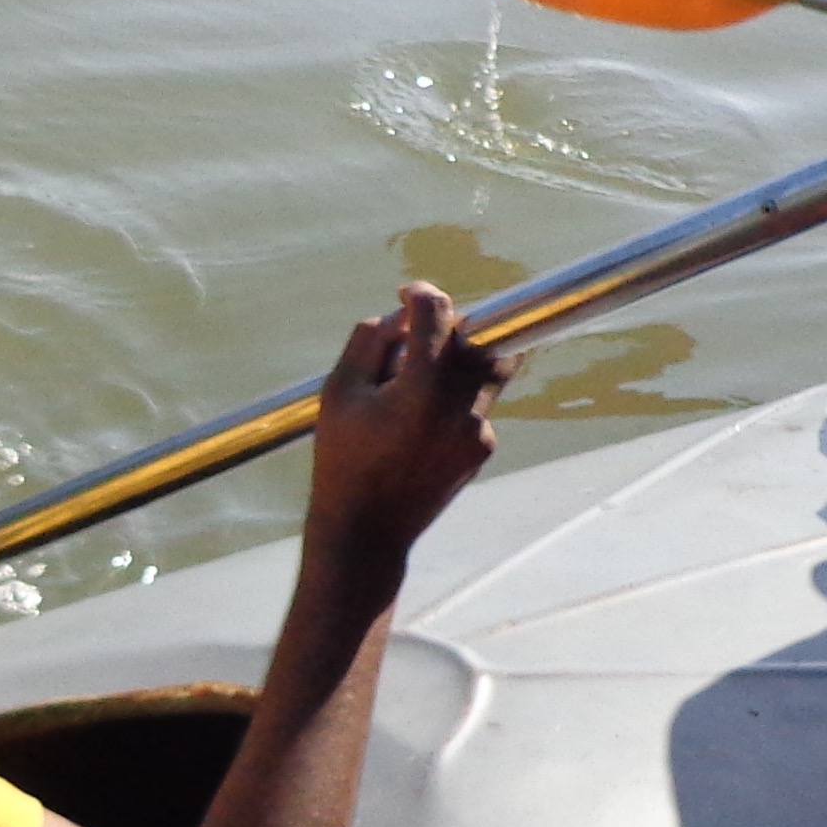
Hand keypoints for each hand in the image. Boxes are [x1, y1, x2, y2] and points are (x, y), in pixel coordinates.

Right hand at [304, 281, 499, 586]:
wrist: (367, 532)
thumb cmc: (342, 460)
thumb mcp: (339, 392)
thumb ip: (369, 342)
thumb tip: (399, 316)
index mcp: (422, 387)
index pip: (438, 313)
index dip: (422, 294)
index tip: (407, 294)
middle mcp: (460, 405)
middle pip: (483, 337)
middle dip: (454, 327)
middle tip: (423, 335)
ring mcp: (478, 428)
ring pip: (487, 371)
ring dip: (458, 362)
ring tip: (418, 379)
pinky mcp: (483, 448)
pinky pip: (477, 406)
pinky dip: (454, 400)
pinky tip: (418, 423)